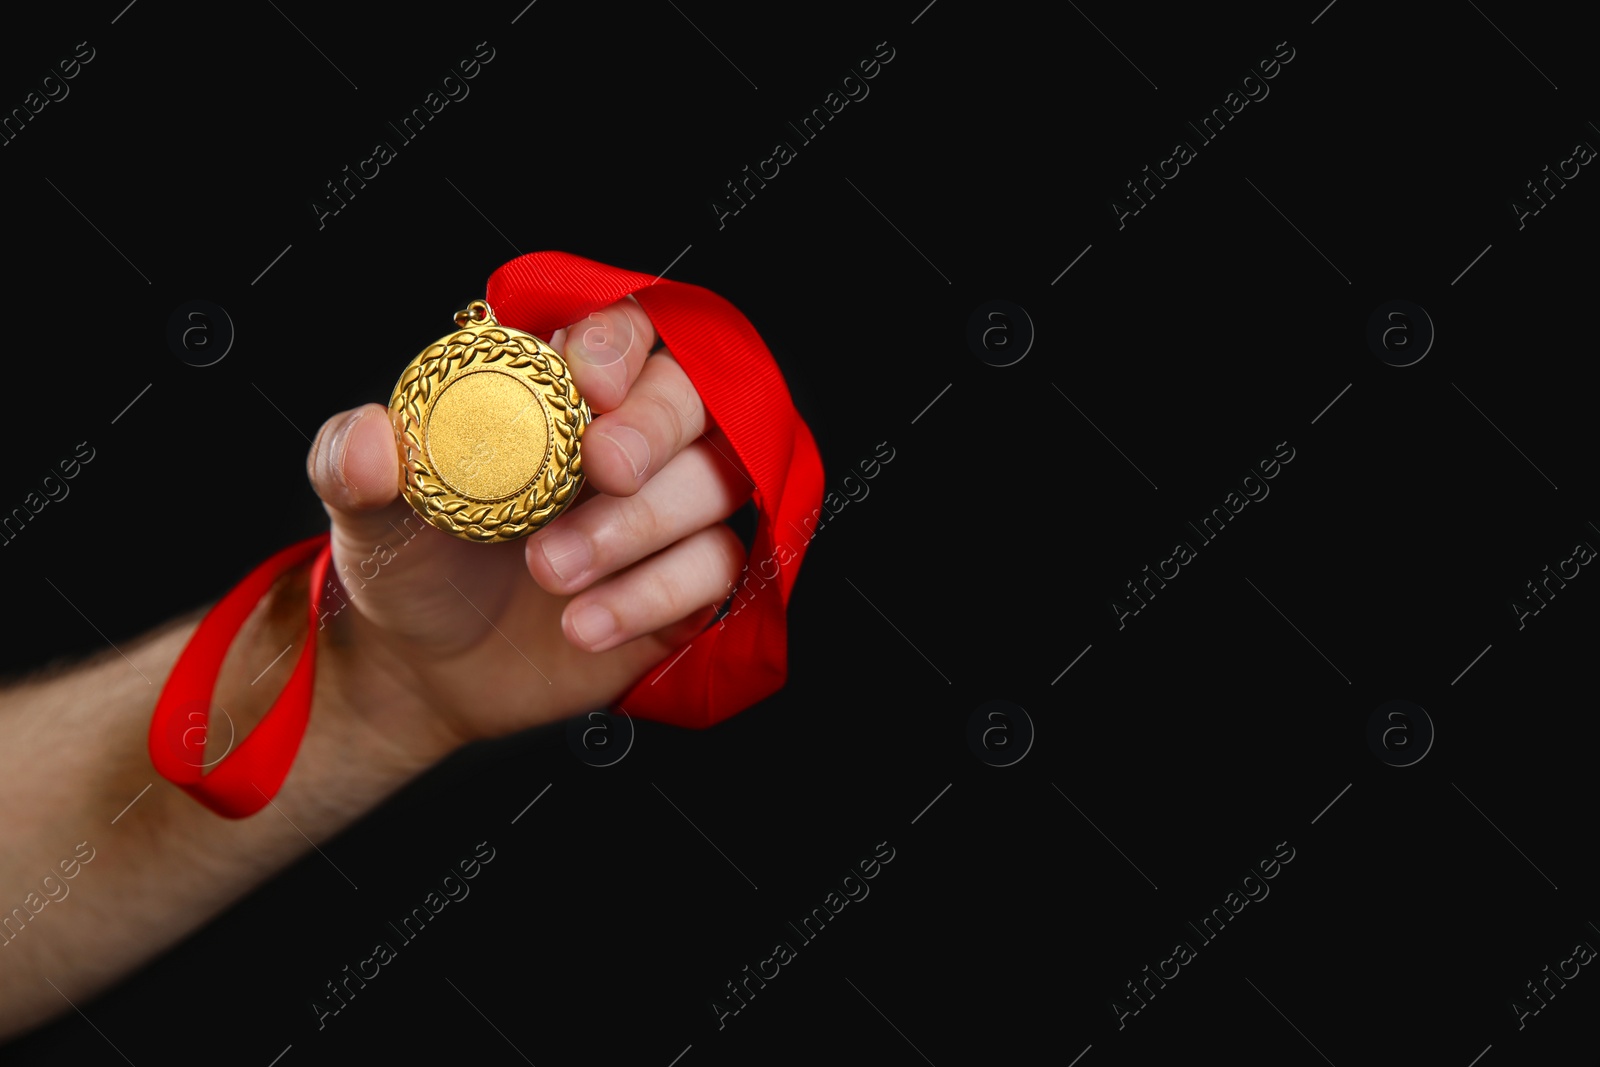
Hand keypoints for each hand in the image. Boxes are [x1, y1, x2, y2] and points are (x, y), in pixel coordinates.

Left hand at [305, 296, 750, 766]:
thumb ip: (351, 466)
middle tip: (603, 470)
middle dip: (653, 427)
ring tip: (550, 571)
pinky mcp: (688, 581)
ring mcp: (668, 508)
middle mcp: (629, 436)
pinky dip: (654, 592)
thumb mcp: (368, 514)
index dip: (620, 344)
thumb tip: (367, 435)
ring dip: (640, 524)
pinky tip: (583, 624)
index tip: (588, 381)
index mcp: (559, 392)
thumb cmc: (412, 565)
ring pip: (715, 481)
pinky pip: (715, 566)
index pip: (624, 330)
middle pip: (693, 395)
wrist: (428, 671)